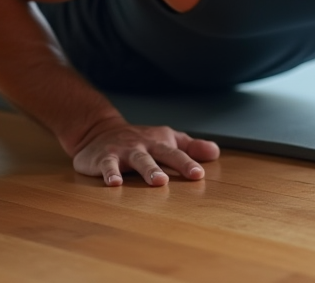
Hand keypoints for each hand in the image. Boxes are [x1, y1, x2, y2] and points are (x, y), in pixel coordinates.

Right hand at [71, 117, 220, 186]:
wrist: (99, 130)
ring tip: (158, 181)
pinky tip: (115, 183)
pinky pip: (108, 165)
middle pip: (163, 154)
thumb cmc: (139, 139)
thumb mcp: (166, 139)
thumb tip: (215, 152)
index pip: (178, 153)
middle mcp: (145, 145)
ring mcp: (125, 151)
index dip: (189, 163)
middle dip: (178, 163)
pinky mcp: (104, 158)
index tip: (199, 174)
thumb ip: (191, 147)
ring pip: (138, 159)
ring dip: (149, 169)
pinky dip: (111, 173)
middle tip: (190, 174)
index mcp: (160, 143)